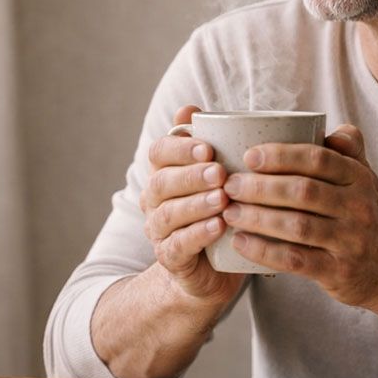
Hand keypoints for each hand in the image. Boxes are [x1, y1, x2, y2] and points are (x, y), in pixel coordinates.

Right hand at [141, 105, 246, 304]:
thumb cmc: (219, 211)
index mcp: (164, 172)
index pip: (160, 152)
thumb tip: (189, 109)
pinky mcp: (170, 258)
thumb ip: (206, 142)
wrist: (214, 268)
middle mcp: (155, 200)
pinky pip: (178, 244)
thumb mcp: (217, 174)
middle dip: (191, 175)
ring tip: (222, 200)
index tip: (209, 147)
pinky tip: (218, 227)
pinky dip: (198, 234)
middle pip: (162, 181)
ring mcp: (159, 230)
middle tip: (219, 172)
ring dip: (196, 204)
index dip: (181, 148)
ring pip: (169, 213)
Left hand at [220, 125, 377, 308]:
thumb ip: (346, 148)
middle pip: (303, 192)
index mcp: (359, 178)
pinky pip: (296, 260)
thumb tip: (324, 124)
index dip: (282, 155)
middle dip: (261, 187)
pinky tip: (241, 242)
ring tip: (229, 211)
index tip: (249, 156)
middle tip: (230, 185)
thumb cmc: (364, 213)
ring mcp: (350, 242)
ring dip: (257, 218)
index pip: (319, 160)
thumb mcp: (364, 176)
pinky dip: (264, 250)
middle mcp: (358, 208)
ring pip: (297, 226)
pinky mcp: (338, 272)